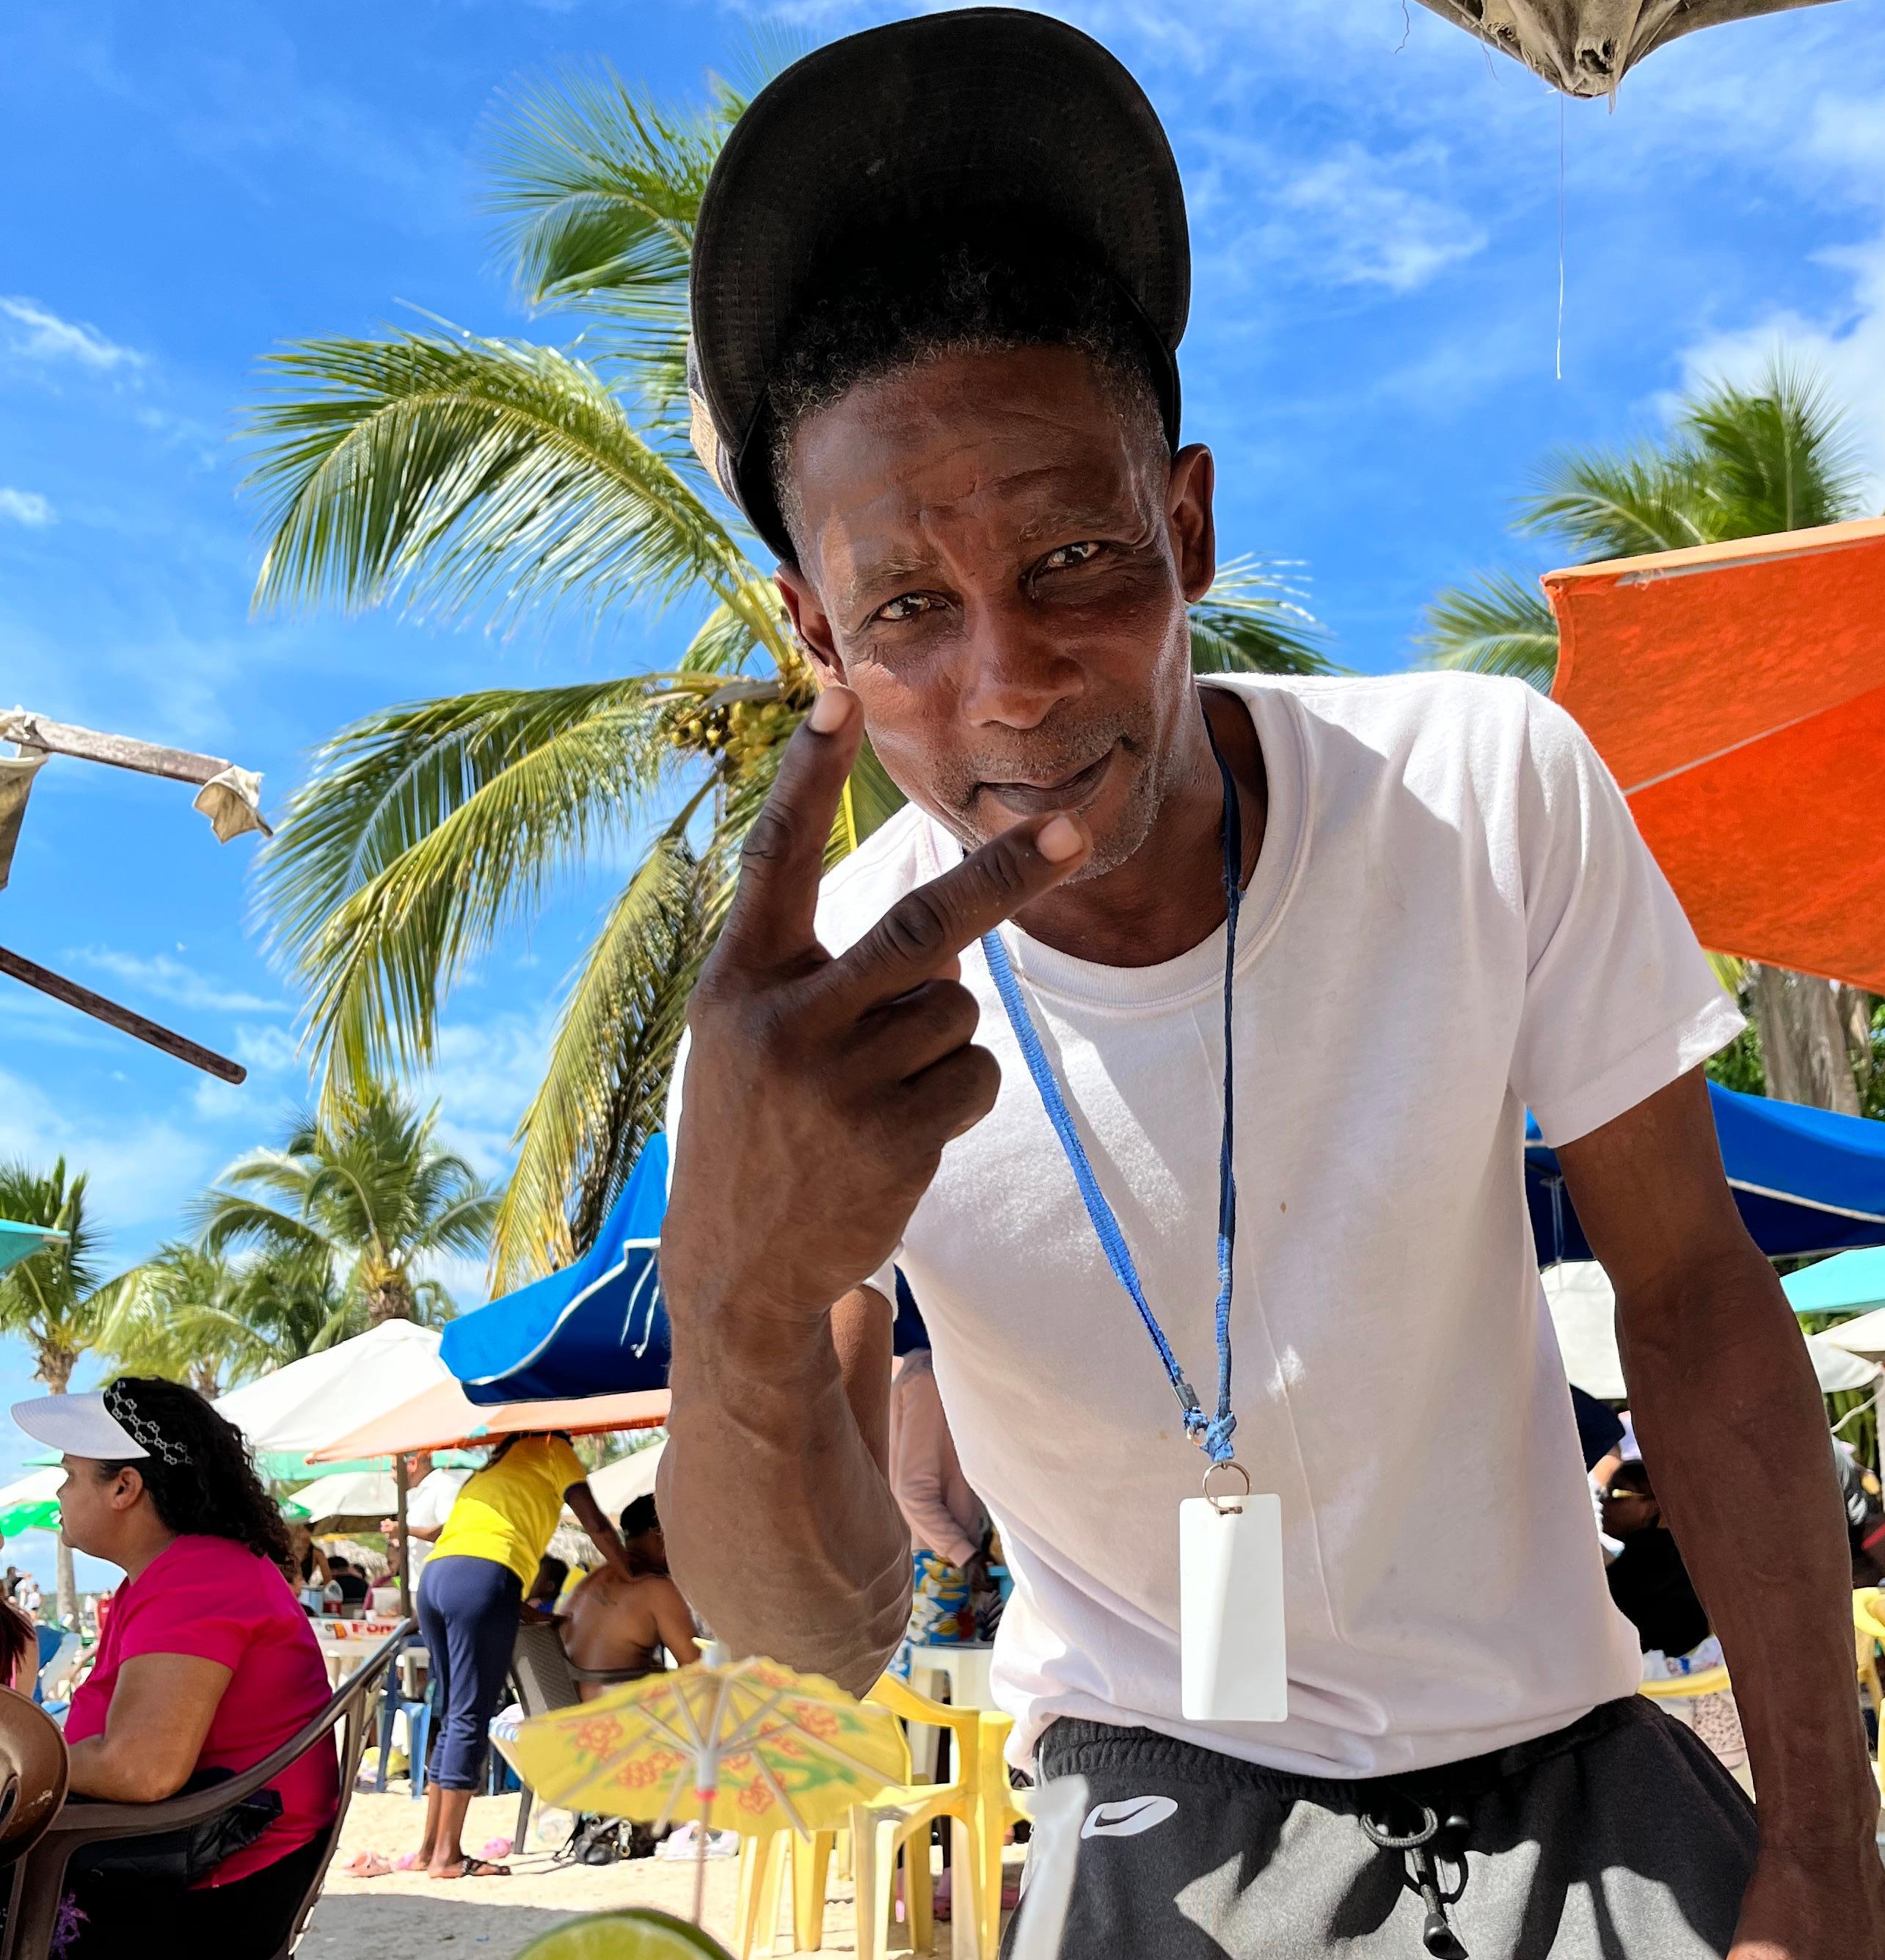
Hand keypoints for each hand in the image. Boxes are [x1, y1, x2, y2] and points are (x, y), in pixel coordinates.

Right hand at [661, 685, 1087, 1342]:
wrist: (739, 1268)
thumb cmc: (759, 1129)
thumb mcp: (748, 1037)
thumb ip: (815, 972)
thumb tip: (942, 933)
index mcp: (737, 980)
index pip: (776, 857)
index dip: (809, 775)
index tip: (839, 691)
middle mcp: (782, 1021)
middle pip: (923, 925)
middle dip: (1007, 876)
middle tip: (1073, 832)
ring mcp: (837, 1082)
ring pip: (956, 1008)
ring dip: (942, 1039)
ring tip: (879, 1092)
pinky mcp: (889, 1138)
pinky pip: (972, 1074)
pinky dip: (957, 1094)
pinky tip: (901, 1133)